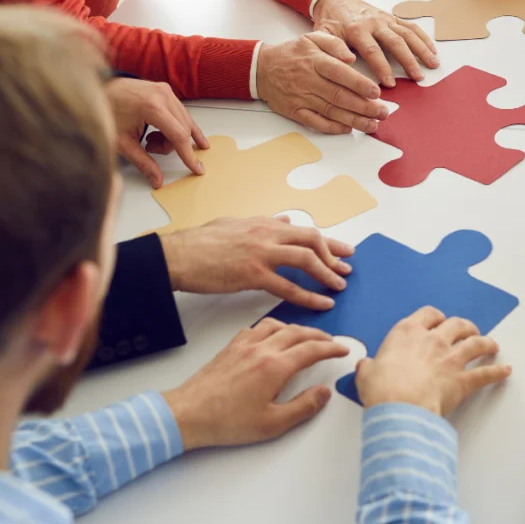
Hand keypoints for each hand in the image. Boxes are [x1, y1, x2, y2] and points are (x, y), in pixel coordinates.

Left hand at [105, 78, 208, 188]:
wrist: (100, 90)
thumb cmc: (107, 112)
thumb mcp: (123, 142)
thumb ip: (143, 163)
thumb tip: (158, 181)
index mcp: (152, 107)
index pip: (179, 136)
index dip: (188, 155)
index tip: (197, 168)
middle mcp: (163, 96)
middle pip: (182, 130)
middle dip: (170, 145)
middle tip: (151, 148)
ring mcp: (166, 91)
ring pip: (184, 122)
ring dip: (172, 136)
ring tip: (151, 138)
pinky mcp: (166, 90)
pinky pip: (180, 113)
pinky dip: (176, 125)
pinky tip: (178, 134)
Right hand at [160, 215, 353, 309]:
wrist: (178, 256)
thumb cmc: (200, 243)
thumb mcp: (234, 223)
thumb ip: (262, 222)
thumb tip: (284, 220)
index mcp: (263, 223)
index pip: (304, 229)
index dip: (328, 241)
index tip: (344, 249)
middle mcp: (266, 234)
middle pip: (312, 239)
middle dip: (333, 254)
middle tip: (347, 268)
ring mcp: (261, 253)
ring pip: (305, 259)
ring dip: (326, 274)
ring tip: (338, 287)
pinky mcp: (252, 274)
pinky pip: (288, 286)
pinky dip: (309, 296)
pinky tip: (321, 304)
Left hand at [163, 320, 349, 450]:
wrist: (189, 413)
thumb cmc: (227, 422)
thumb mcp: (272, 424)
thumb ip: (303, 407)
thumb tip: (324, 392)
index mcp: (275, 367)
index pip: (312, 350)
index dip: (331, 348)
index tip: (342, 350)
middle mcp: (262, 349)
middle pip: (298, 333)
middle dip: (319, 336)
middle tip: (330, 342)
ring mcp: (245, 345)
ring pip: (278, 325)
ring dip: (297, 328)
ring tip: (305, 336)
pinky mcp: (231, 347)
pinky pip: (257, 328)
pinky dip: (272, 328)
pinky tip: (272, 336)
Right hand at [256, 32, 388, 133]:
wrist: (261, 68)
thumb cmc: (292, 53)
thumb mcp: (312, 38)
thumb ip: (334, 44)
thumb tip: (352, 57)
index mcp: (315, 61)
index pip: (340, 74)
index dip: (360, 84)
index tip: (376, 92)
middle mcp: (309, 80)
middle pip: (340, 96)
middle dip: (364, 107)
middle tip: (383, 112)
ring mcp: (302, 98)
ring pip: (331, 111)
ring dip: (354, 120)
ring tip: (373, 124)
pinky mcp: (295, 111)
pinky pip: (316, 122)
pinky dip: (332, 127)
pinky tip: (348, 129)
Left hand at [313, 0, 438, 87]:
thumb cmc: (330, 22)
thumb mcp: (323, 35)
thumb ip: (332, 49)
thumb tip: (348, 62)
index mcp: (357, 29)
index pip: (372, 50)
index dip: (382, 68)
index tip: (390, 84)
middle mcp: (374, 23)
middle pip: (395, 42)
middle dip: (408, 61)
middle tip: (418, 77)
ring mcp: (386, 19)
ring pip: (407, 34)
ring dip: (422, 49)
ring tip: (433, 65)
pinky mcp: (392, 18)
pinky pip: (411, 27)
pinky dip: (423, 38)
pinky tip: (433, 50)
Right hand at [355, 306, 511, 416]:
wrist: (400, 406)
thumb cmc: (382, 388)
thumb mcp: (366, 373)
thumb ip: (369, 366)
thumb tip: (365, 366)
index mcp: (408, 332)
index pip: (428, 314)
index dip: (435, 317)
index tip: (438, 321)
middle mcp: (433, 340)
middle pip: (456, 324)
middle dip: (465, 326)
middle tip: (468, 330)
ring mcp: (450, 358)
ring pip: (475, 343)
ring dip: (486, 342)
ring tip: (491, 345)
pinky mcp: (462, 380)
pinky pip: (485, 373)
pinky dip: (498, 372)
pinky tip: (506, 370)